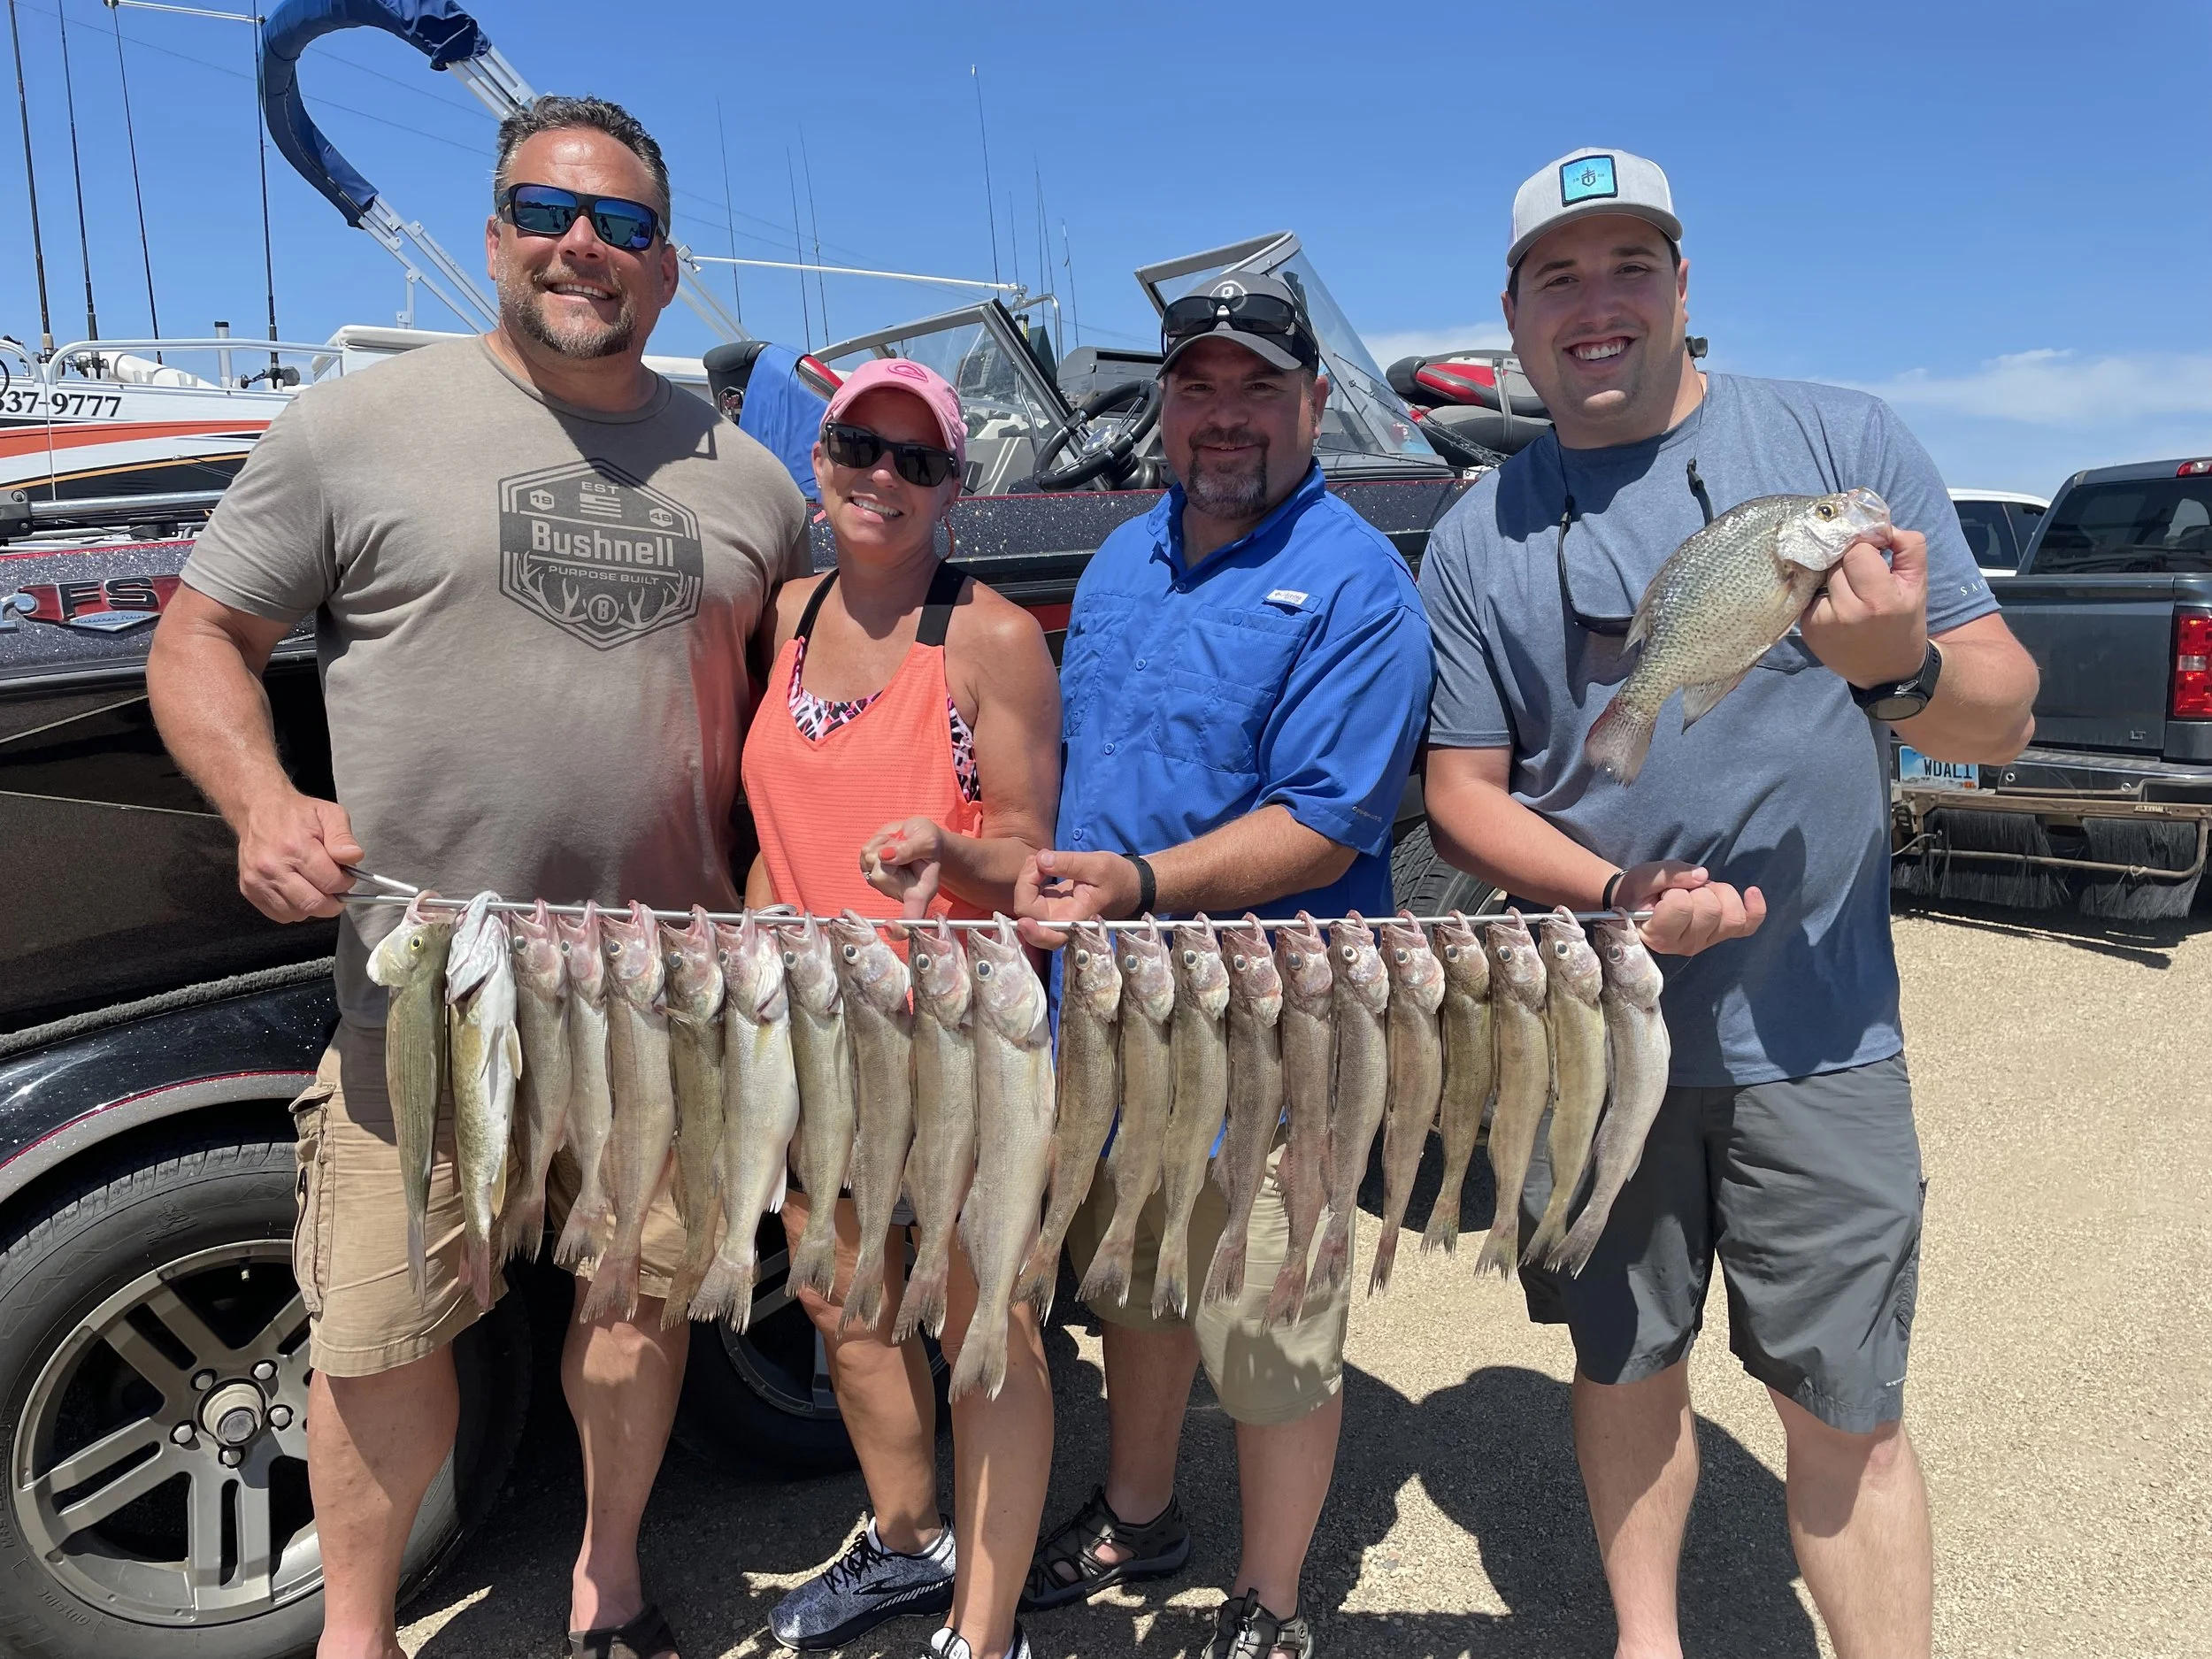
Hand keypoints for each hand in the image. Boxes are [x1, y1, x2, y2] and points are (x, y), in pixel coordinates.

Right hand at [236, 790, 361, 922]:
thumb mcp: (328, 814)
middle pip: (314, 904)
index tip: (346, 876)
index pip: (331, 882)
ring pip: (297, 914)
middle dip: (333, 902)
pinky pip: (280, 915)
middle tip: (336, 889)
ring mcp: (258, 881)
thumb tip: (354, 857)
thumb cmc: (295, 814)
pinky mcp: (249, 890)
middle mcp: (273, 867)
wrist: (257, 811)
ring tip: (315, 886)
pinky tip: (299, 891)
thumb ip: (343, 837)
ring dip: (313, 906)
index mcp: (295, 847)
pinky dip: (294, 909)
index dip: (346, 883)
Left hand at [860, 817, 944, 919]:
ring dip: (882, 845)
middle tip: (904, 847)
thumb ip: (909, 849)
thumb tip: (884, 856)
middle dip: (887, 854)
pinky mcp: (870, 872)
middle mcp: (900, 892)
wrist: (918, 834)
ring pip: (869, 862)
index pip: (911, 917)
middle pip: (879, 875)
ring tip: (898, 845)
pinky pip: (863, 854)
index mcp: (922, 892)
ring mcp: (883, 884)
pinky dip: (875, 843)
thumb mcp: (928, 840)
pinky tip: (888, 846)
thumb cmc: (929, 841)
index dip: (899, 928)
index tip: (890, 927)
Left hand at [1013, 848, 1140, 949]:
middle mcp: (1062, 920)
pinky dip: (1030, 877)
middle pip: (1027, 914)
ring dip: (1026, 879)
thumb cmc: (1118, 877)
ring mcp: (1055, 912)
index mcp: (1075, 919)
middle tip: (1037, 860)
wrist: (1128, 883)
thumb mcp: (1098, 865)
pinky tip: (1041, 863)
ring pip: (1026, 903)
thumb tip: (1041, 860)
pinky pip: (1031, 895)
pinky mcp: (1052, 903)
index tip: (1024, 915)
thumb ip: (1069, 863)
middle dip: (1025, 884)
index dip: (1030, 927)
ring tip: (1040, 858)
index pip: (1046, 932)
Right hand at [1617, 860, 1765, 957]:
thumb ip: (1668, 874)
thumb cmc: (1638, 893)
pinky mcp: (1721, 936)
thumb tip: (1702, 876)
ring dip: (1720, 893)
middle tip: (1681, 890)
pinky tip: (1752, 893)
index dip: (1676, 890)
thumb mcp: (1643, 877)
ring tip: (1700, 892)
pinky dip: (1755, 909)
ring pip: (1732, 916)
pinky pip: (1748, 925)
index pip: (1682, 907)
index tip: (1662, 895)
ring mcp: (1706, 943)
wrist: (1639, 907)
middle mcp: (1685, 945)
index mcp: (1659, 934)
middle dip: (1699, 890)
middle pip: (1711, 910)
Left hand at [1800, 526, 1929, 687]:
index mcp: (1879, 599)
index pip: (1856, 551)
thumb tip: (1883, 524)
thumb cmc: (1904, 621)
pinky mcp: (1807, 629)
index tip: (1874, 553)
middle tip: (1861, 573)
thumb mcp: (1918, 584)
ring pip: (1820, 575)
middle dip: (1848, 560)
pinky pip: (1809, 594)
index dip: (1865, 547)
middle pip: (1835, 561)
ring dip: (1833, 575)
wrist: (1888, 670)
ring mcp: (1823, 622)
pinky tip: (1836, 604)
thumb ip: (1909, 547)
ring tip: (1849, 590)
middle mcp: (1847, 612)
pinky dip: (1821, 593)